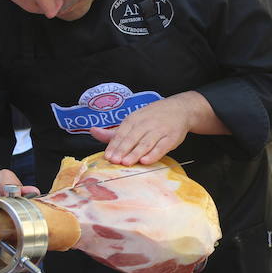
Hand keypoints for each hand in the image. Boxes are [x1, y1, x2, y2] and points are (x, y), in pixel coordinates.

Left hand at [91, 91, 226, 165]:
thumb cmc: (151, 118)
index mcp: (134, 119)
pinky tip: (145, 161)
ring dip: (135, 153)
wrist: (179, 110)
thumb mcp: (132, 121)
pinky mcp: (171, 137)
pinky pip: (162, 146)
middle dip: (123, 149)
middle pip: (132, 138)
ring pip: (146, 142)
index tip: (107, 156)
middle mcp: (146, 123)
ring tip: (126, 163)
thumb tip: (93, 131)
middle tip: (114, 161)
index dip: (114, 145)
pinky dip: (154, 154)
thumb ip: (113, 132)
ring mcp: (159, 130)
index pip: (122, 133)